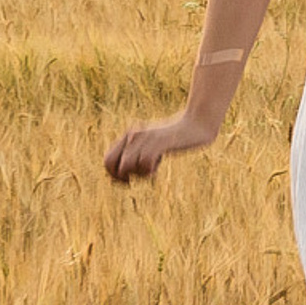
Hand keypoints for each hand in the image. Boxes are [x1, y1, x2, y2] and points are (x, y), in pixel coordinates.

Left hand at [104, 109, 218, 181]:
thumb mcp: (155, 142)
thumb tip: (124, 171)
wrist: (198, 123)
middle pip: (111, 164)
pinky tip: (158, 169)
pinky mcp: (159, 142)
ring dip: (138, 174)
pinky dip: (150, 172)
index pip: (107, 160)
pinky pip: (144, 163)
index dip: (113, 175)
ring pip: (127, 165)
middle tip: (134, 181)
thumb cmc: (179, 136)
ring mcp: (146, 139)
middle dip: (121, 177)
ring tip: (152, 171)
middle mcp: (134, 136)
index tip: (128, 180)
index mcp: (130, 135)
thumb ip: (140, 151)